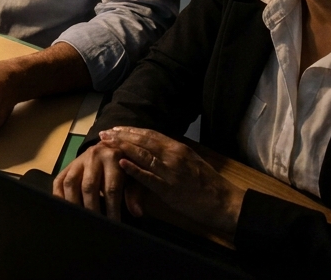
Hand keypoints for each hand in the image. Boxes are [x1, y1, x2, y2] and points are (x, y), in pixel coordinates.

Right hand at [53, 141, 138, 220]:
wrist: (111, 147)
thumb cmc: (126, 166)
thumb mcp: (134, 176)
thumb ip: (135, 194)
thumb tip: (136, 213)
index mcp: (113, 158)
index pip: (111, 188)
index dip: (112, 208)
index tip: (114, 225)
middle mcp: (93, 156)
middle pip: (89, 186)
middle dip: (92, 209)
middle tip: (95, 226)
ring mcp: (78, 160)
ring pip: (70, 183)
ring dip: (74, 204)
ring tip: (79, 221)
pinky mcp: (68, 166)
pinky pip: (59, 181)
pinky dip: (59, 196)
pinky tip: (64, 210)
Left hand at [98, 127, 245, 240]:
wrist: (225, 202)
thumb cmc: (209, 184)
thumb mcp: (191, 162)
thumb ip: (174, 154)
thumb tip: (158, 149)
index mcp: (178, 148)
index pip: (151, 134)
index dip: (132, 130)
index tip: (117, 128)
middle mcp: (173, 155)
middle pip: (143, 141)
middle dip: (122, 135)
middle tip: (105, 132)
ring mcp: (170, 171)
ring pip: (142, 154)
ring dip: (122, 147)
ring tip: (107, 142)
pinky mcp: (169, 189)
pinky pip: (148, 177)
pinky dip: (134, 169)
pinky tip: (121, 163)